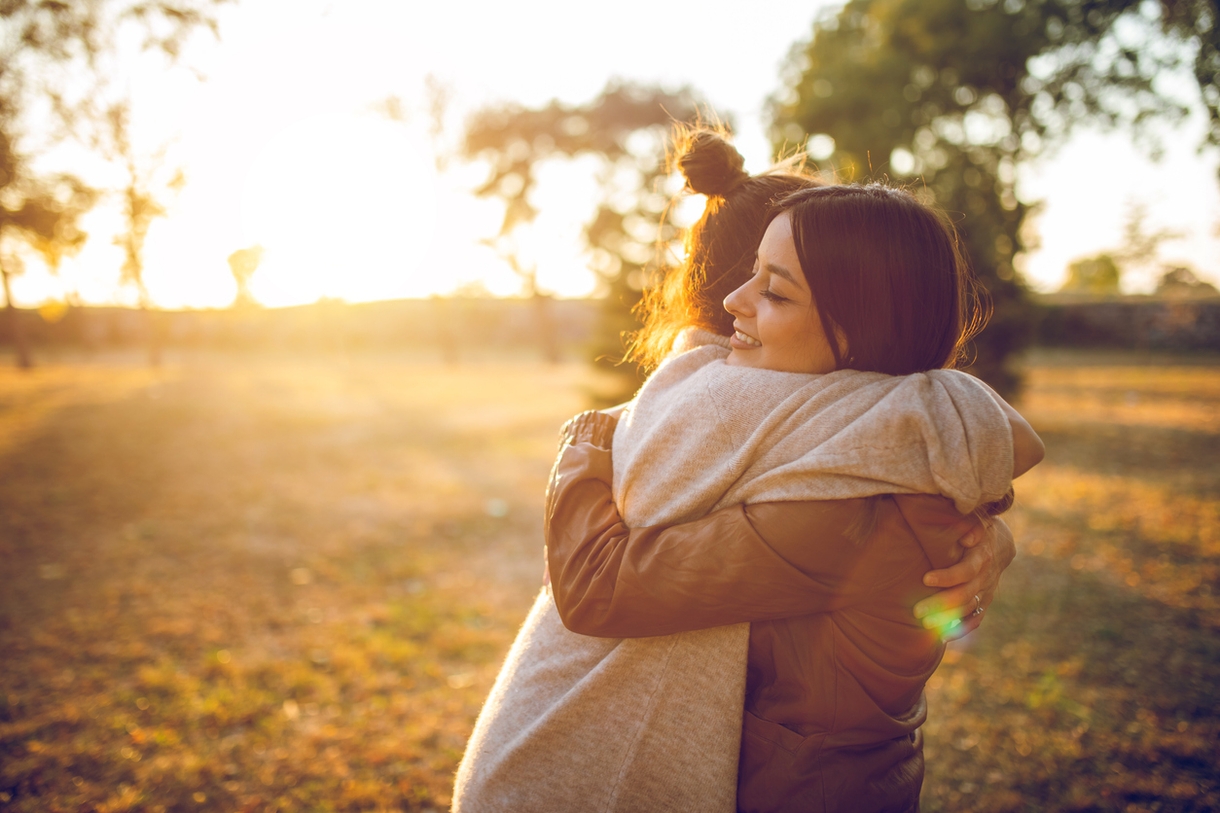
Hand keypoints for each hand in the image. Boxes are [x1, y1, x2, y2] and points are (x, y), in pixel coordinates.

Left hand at [913, 517, 1014, 640]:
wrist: (1000, 543)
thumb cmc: (977, 528)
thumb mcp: (976, 521)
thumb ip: (971, 527)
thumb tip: (966, 537)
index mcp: (981, 557)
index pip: (965, 571)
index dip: (947, 577)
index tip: (925, 579)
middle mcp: (985, 578)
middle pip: (964, 595)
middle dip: (940, 604)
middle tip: (916, 611)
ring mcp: (986, 592)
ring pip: (967, 610)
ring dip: (946, 619)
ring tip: (923, 624)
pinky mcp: (984, 601)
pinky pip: (975, 618)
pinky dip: (962, 629)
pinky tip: (944, 638)